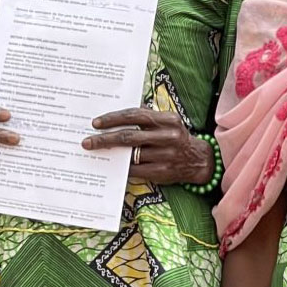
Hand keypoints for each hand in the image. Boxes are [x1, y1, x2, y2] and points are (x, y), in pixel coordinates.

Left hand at [84, 108, 210, 185]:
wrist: (198, 160)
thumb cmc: (176, 137)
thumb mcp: (167, 122)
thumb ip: (147, 117)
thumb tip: (116, 117)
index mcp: (167, 119)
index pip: (134, 115)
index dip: (113, 119)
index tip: (96, 123)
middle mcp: (167, 136)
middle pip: (128, 136)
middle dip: (104, 139)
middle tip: (88, 142)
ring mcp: (165, 155)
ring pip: (130, 154)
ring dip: (111, 153)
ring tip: (96, 152)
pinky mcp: (162, 171)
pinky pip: (136, 169)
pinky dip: (122, 167)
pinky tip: (112, 165)